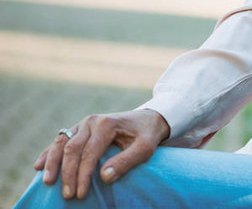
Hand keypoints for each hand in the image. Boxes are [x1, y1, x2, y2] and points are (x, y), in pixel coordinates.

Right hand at [34, 109, 169, 199]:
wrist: (149, 119)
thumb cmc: (147, 135)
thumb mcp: (145, 148)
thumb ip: (126, 161)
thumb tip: (104, 177)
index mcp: (106, 124)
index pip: (89, 153)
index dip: (82, 175)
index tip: (80, 194)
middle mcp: (91, 121)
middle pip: (72, 149)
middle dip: (67, 174)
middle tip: (67, 195)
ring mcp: (83, 124)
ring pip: (61, 142)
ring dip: (52, 163)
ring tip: (47, 182)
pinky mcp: (79, 128)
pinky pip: (60, 140)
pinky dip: (49, 153)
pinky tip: (38, 166)